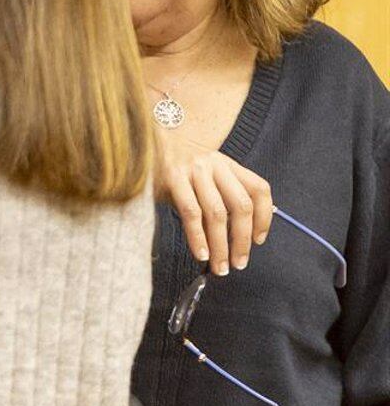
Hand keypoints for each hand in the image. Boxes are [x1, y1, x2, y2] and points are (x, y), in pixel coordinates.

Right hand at [152, 130, 271, 275]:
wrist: (140, 138)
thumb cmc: (171, 166)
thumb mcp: (200, 174)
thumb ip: (217, 195)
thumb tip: (233, 235)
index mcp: (227, 164)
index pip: (258, 190)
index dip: (264, 218)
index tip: (258, 241)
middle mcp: (214, 165)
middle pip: (241, 206)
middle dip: (242, 240)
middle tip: (238, 263)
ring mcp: (193, 170)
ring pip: (218, 213)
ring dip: (221, 245)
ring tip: (219, 266)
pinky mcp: (172, 177)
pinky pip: (191, 213)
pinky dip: (198, 237)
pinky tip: (201, 253)